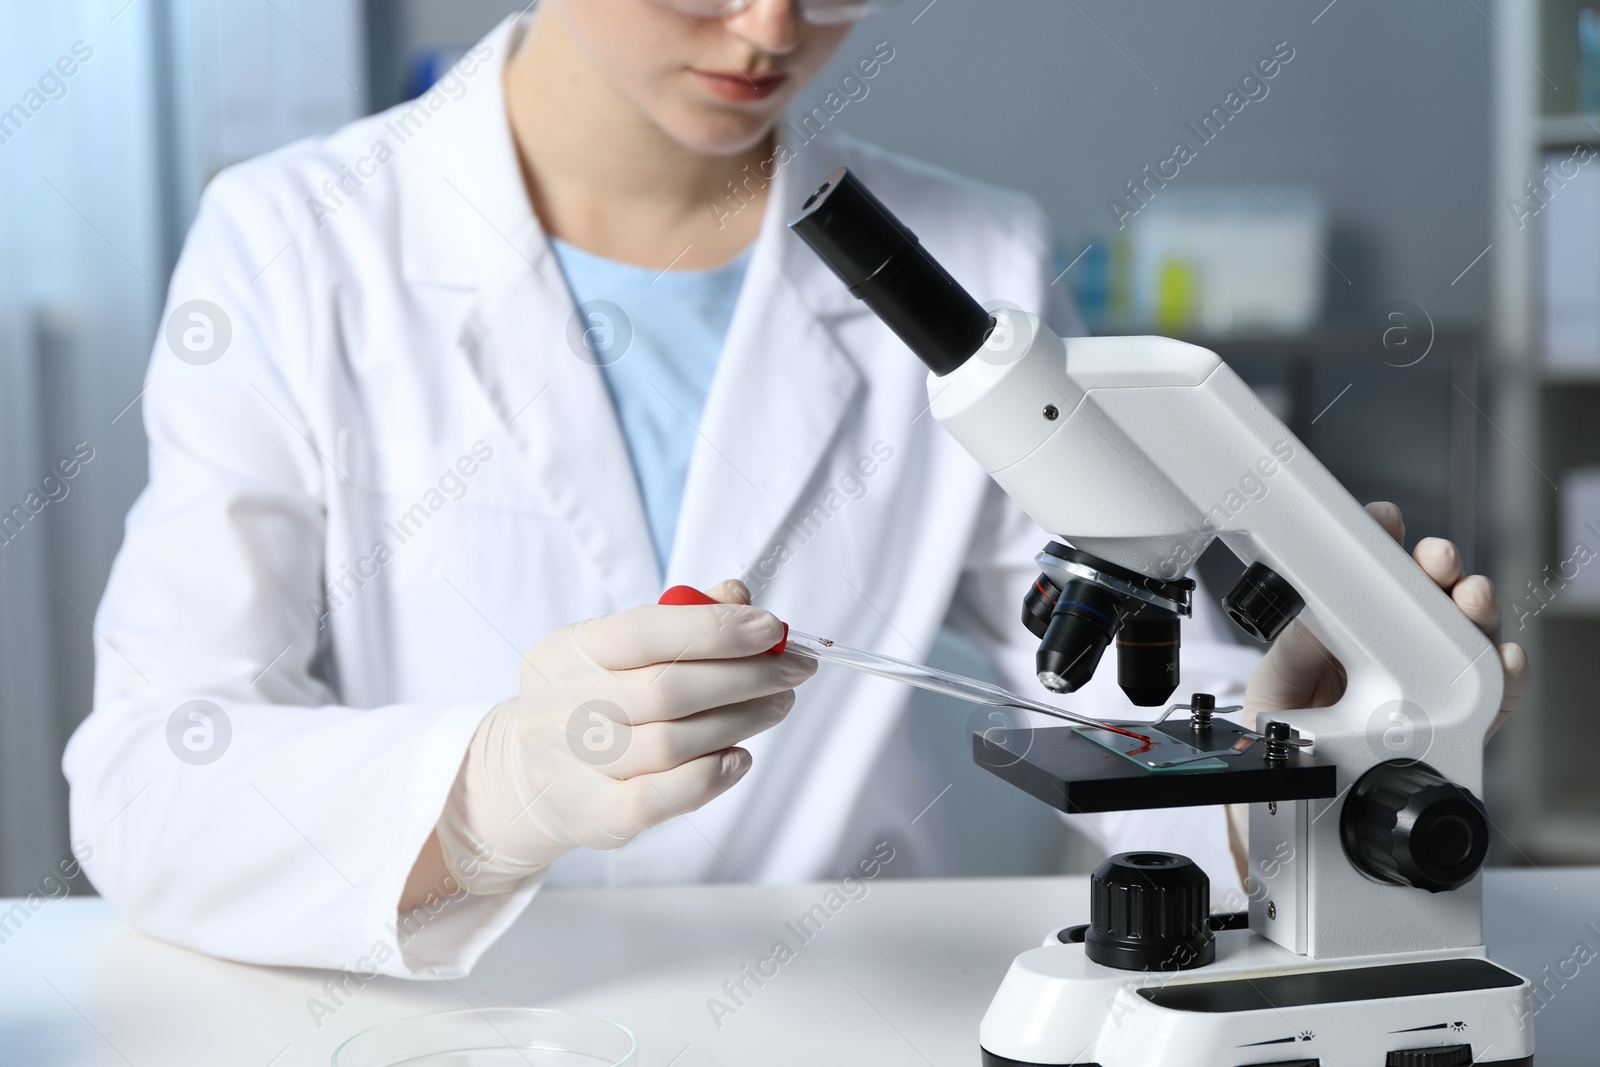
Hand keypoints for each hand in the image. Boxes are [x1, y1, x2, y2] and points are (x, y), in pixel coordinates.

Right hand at [432, 579, 814, 892]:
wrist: (530, 772)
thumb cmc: (597, 695)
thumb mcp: (621, 646)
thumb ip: (681, 617)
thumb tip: (740, 598)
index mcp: (568, 649)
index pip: (645, 631)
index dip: (715, 628)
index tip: (773, 628)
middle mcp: (561, 705)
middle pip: (668, 691)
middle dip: (746, 676)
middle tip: (794, 671)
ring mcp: (570, 765)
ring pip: (672, 744)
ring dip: (741, 721)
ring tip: (777, 705)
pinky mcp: (591, 815)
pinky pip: (659, 800)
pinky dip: (710, 777)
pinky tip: (740, 757)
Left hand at [1226, 503, 1530, 886]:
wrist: (1287, 828)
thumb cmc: (1279, 757)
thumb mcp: (1270, 700)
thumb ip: (1291, 657)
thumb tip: (1311, 616)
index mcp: (1343, 641)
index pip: (1369, 582)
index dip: (1382, 546)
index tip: (1385, 522)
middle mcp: (1390, 660)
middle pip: (1428, 602)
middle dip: (1437, 571)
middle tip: (1435, 562)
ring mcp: (1426, 693)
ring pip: (1465, 641)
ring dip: (1474, 612)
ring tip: (1471, 599)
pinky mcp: (1454, 733)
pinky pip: (1492, 701)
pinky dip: (1507, 675)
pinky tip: (1505, 658)